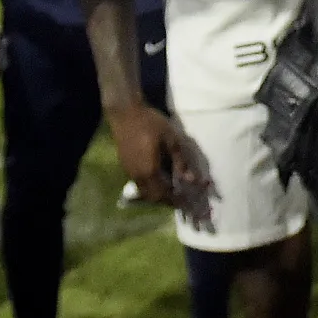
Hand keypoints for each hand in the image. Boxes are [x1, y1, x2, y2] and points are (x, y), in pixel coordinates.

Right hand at [105, 105, 212, 227]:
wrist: (126, 113)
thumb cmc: (151, 123)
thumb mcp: (171, 140)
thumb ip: (181, 162)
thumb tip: (191, 180)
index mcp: (150, 171)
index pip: (164, 194)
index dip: (176, 201)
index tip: (187, 204)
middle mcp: (138, 176)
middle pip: (152, 197)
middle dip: (166, 202)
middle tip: (180, 200)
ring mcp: (129, 171)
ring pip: (144, 192)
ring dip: (157, 196)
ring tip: (171, 191)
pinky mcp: (125, 166)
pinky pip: (139, 184)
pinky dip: (150, 188)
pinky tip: (159, 180)